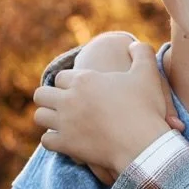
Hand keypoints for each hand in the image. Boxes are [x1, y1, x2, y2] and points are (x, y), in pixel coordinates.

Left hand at [33, 41, 183, 179]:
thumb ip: (142, 52)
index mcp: (83, 80)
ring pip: (39, 116)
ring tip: (59, 122)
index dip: (68, 83)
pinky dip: (53, 140)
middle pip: (42, 94)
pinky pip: (46, 141)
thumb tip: (133, 44)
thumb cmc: (146, 108)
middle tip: (63, 105)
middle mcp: (69, 99)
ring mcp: (65, 123)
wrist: (144, 145)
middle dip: (50, 98)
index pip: (60, 77)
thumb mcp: (148, 74)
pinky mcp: (67, 145)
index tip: (77, 90)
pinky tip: (64, 141)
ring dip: (48, 118)